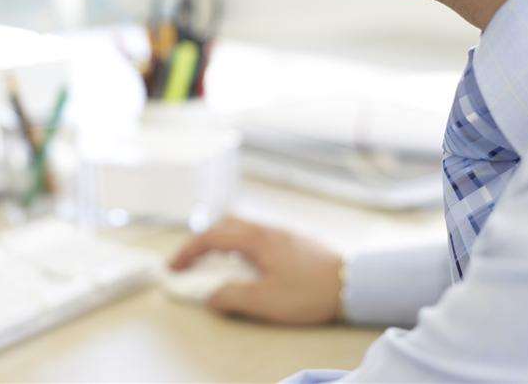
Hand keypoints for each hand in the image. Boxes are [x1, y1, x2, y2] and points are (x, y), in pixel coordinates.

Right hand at [170, 216, 342, 324]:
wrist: (353, 284)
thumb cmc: (309, 292)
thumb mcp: (265, 302)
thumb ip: (232, 297)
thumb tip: (210, 296)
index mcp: (255, 240)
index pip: (210, 238)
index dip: (187, 252)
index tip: (174, 268)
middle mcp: (265, 229)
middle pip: (223, 224)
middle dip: (201, 241)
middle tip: (190, 262)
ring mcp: (280, 232)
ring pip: (240, 227)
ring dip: (221, 240)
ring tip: (215, 262)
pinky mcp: (292, 240)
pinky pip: (255, 234)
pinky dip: (239, 243)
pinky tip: (247, 263)